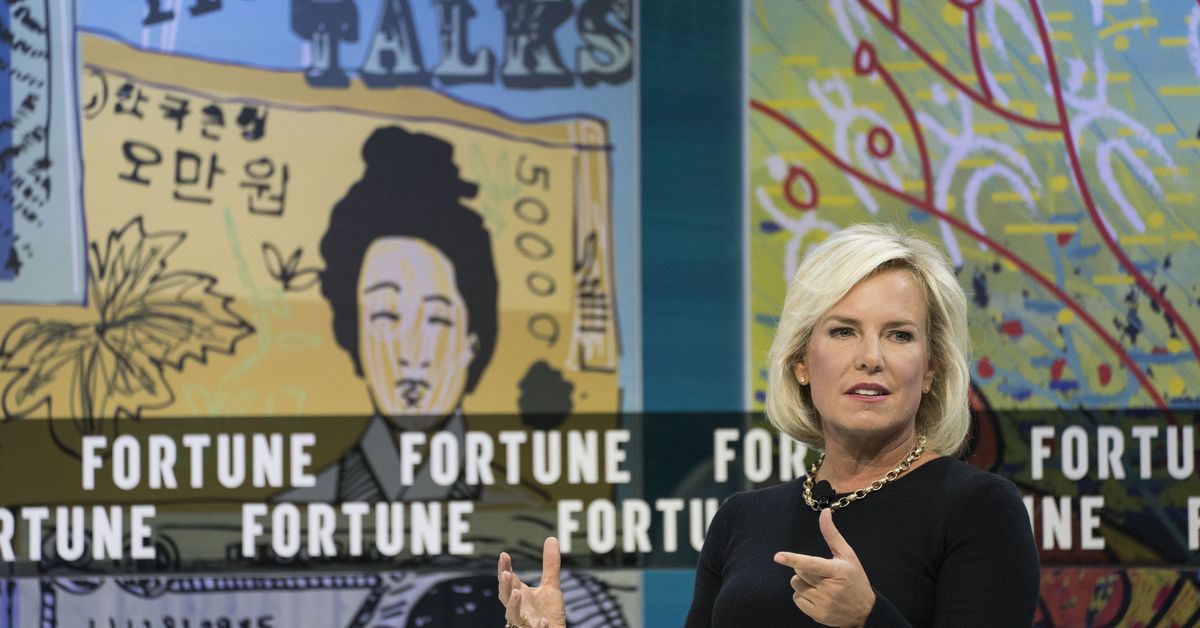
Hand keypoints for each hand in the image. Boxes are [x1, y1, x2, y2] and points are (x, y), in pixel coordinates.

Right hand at [497, 537, 566, 627]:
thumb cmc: (548, 613)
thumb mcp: (551, 587)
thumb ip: (550, 565)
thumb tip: (551, 538)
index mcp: (520, 595)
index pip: (509, 580)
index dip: (504, 568)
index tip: (504, 555)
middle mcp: (518, 609)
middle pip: (506, 597)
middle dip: (505, 585)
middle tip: (506, 573)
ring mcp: (524, 623)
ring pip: (513, 616)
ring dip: (513, 605)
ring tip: (516, 594)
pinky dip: (538, 627)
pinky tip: (543, 622)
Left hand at [774, 509, 874, 626]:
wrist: (865, 611)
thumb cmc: (855, 579)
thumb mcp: (847, 556)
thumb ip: (832, 535)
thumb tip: (824, 512)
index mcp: (837, 571)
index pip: (811, 564)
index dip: (794, 559)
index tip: (778, 557)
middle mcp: (829, 588)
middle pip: (799, 572)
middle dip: (804, 569)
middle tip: (820, 573)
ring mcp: (823, 603)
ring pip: (796, 585)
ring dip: (802, 583)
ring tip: (819, 585)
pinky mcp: (817, 615)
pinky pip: (797, 599)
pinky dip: (803, 596)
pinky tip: (817, 596)